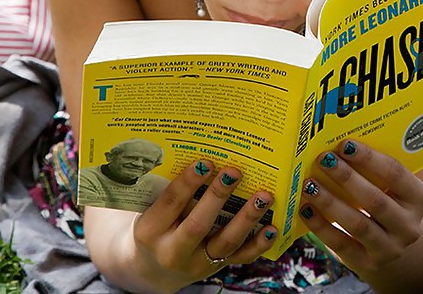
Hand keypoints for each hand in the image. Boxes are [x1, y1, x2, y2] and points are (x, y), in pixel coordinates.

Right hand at [131, 160, 277, 283]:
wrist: (154, 269)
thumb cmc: (156, 227)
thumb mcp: (151, 210)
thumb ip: (171, 190)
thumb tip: (204, 152)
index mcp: (150, 230)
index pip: (170, 203)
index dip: (188, 182)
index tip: (206, 162)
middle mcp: (173, 251)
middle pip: (198, 225)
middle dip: (218, 197)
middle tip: (234, 172)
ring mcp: (197, 263)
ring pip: (226, 242)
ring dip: (247, 218)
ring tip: (264, 196)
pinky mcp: (217, 267)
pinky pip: (242, 257)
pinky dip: (259, 243)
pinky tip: (272, 226)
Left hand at [298, 140, 422, 275]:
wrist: (390, 243)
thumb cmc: (386, 201)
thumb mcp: (391, 188)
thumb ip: (374, 170)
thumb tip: (338, 144)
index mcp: (420, 199)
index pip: (396, 174)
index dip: (369, 158)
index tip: (344, 144)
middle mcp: (410, 226)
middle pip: (376, 200)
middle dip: (347, 178)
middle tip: (324, 160)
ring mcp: (391, 249)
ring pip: (358, 224)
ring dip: (330, 202)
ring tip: (310, 185)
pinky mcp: (368, 264)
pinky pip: (341, 244)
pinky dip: (321, 226)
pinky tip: (306, 209)